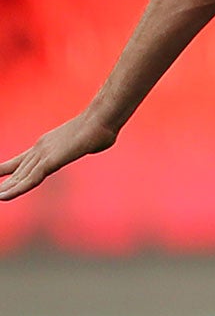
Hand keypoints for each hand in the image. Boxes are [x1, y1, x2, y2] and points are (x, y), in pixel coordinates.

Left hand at [0, 110, 117, 200]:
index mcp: (47, 144)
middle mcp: (41, 148)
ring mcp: (44, 154)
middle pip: (17, 169)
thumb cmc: (103, 127)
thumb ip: (87, 145)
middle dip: (4, 181)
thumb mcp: (91, 141)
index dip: (7, 169)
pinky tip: (3, 196)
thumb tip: (98, 142)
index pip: (22, 160)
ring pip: (20, 176)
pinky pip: (29, 179)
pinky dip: (15, 189)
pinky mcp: (50, 161)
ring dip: (6, 188)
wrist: (103, 119)